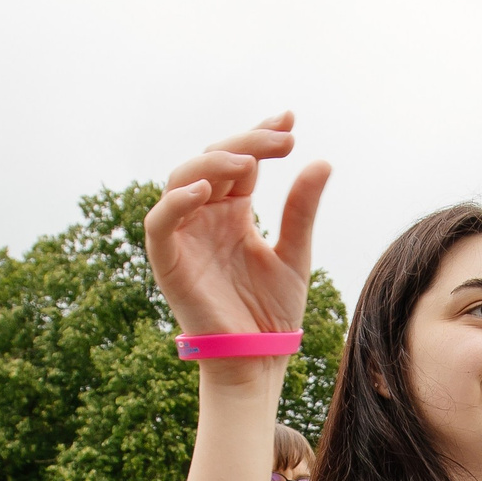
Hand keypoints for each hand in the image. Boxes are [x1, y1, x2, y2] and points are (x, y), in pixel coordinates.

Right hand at [144, 113, 330, 343]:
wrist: (257, 361)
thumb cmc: (272, 314)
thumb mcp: (295, 255)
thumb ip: (301, 210)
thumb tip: (322, 161)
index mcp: (233, 212)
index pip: (242, 160)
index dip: (260, 135)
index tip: (290, 119)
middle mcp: (205, 217)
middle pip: (213, 160)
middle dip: (246, 143)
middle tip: (282, 140)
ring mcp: (185, 237)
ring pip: (182, 180)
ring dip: (212, 163)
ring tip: (249, 163)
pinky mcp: (169, 262)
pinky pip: (159, 223)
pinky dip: (176, 202)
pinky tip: (208, 190)